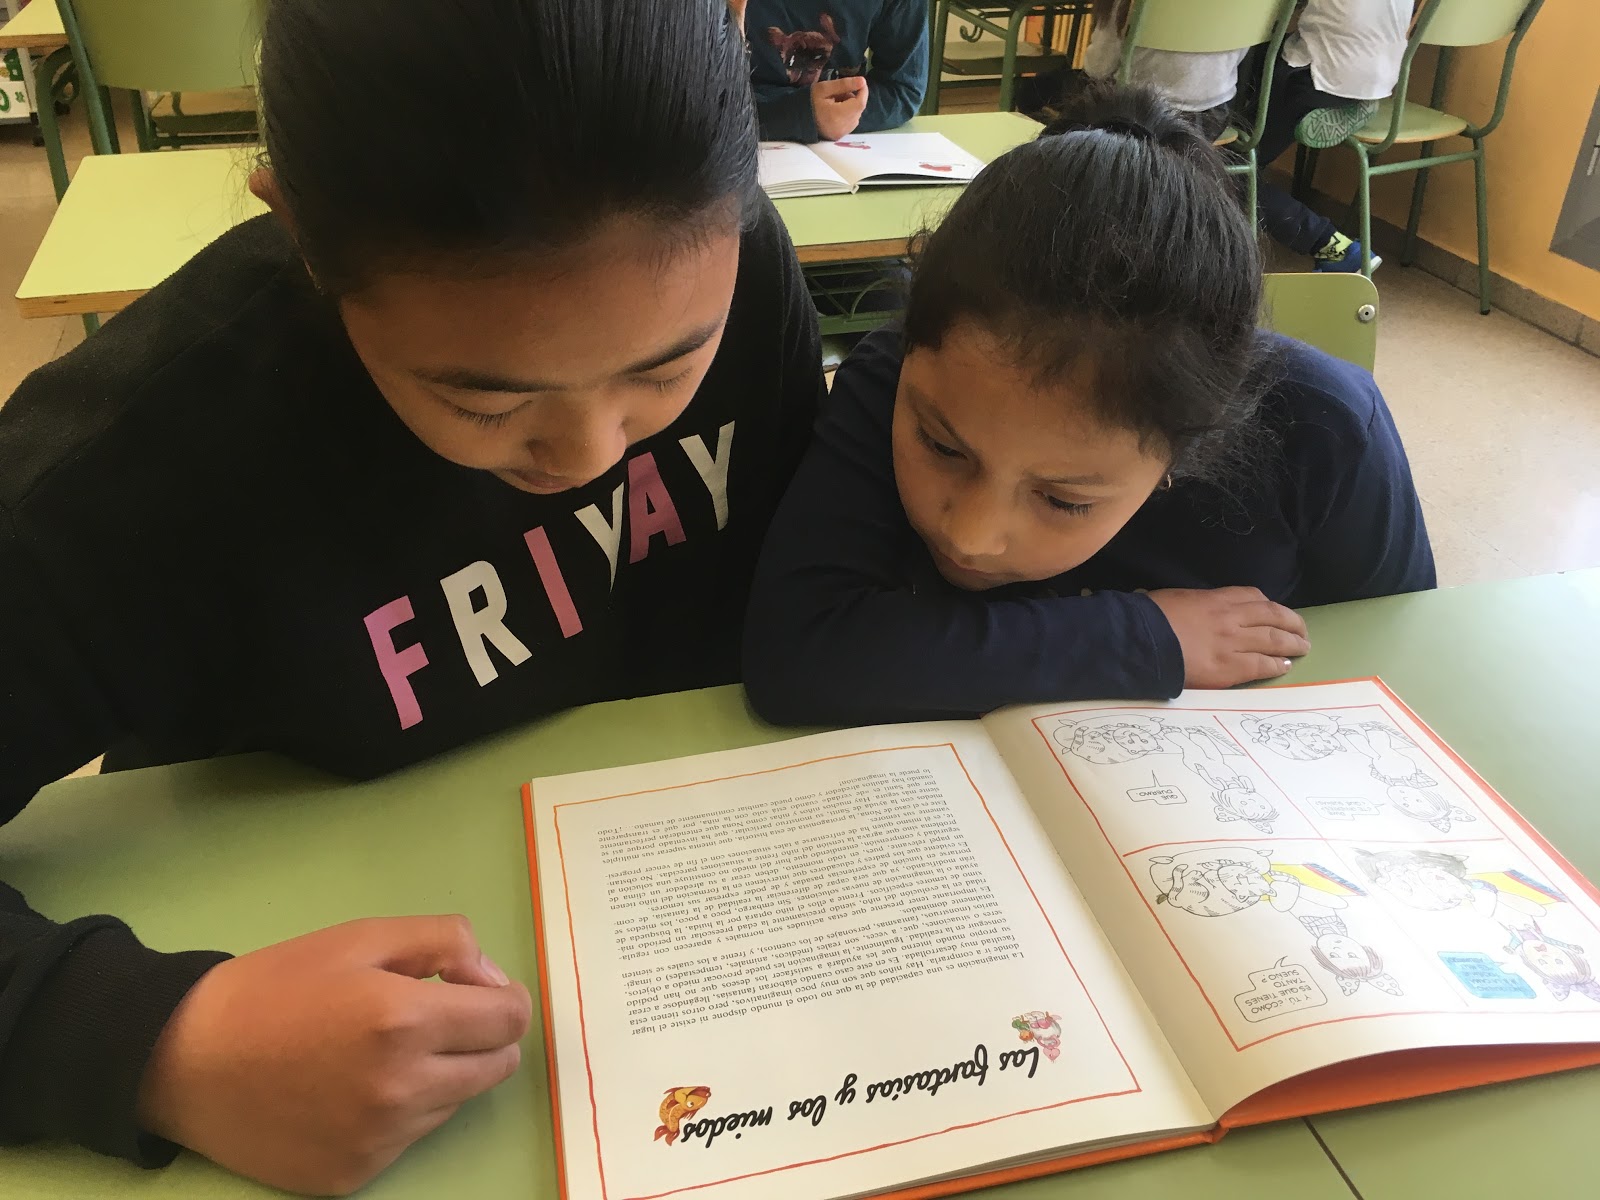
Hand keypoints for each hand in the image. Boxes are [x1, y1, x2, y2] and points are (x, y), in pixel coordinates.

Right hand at [137, 916, 531, 1195]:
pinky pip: (411, 1138)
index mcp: (404, 1021)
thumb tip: (490, 977)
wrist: (183, 1060)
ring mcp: (378, 1140)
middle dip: (481, 1035)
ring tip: (380, 1050)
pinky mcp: (353, 1175)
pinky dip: (401, 1112)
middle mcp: (400, 1089)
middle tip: (434, 1016)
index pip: (509, 1019)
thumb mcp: (361, 936)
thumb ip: (443, 943)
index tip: (472, 988)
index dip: (501, 997)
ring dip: (441, 1073)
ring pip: (456, 1102)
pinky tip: (352, 1088)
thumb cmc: (274, 988)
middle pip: (498, 1066)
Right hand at [811, 77, 869, 140]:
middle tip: (840, 93)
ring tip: (836, 102)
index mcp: (838, 114)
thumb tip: (863, 81)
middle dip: (854, 98)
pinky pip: (850, 123)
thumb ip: (844, 84)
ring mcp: (841, 133)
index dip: (863, 92)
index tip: (861, 83)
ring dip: (851, 107)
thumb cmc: (809, 101)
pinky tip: (836, 111)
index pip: (860, 103)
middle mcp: (842, 127)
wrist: (796, 119)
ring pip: (856, 117)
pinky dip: (848, 115)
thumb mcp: (824, 88)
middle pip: (858, 110)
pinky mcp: (839, 136)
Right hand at [1148, 586, 1309, 688]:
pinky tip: (1285, 667)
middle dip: (1292, 623)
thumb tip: (1183, 607)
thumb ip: (1188, 602)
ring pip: (1274, 641)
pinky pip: (1261, 666)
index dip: (1269, 605)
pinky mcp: (1229, 669)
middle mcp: (1231, 618)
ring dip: (1292, 644)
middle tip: (1302, 631)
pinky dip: (1277, 665)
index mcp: (1215, 598)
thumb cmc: (1149, 618)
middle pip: (1272, 616)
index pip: (1252, 596)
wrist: (1141, 642)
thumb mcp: (1172, 598)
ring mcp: (1233, 643)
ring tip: (1303, 648)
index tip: (1275, 611)